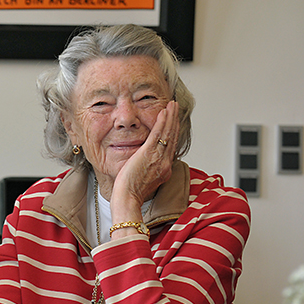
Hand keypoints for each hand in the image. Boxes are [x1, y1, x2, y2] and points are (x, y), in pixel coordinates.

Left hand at [111, 100, 178, 221]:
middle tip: (176, 108)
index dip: (173, 132)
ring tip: (172, 105)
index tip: (173, 122)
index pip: (171, 146)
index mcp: (164, 169)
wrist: (128, 199)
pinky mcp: (149, 154)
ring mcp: (158, 158)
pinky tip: (163, 112)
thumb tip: (143, 162)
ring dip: (170, 117)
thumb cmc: (130, 193)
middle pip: (173, 137)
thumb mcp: (144, 179)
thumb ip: (147, 168)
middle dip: (174, 120)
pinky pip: (158, 134)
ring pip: (168, 133)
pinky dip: (162, 122)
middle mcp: (165, 163)